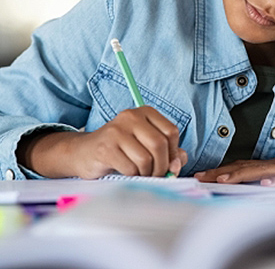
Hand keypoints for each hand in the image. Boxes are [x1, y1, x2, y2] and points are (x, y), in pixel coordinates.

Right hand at [17, 106, 187, 178]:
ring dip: (147, 173)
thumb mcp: (146, 146)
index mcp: (145, 112)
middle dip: (162, 166)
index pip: (171, 131)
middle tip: (157, 175)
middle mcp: (132, 117)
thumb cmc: (121, 150)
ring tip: (141, 174)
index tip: (169, 163)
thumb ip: (168, 152)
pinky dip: (133, 176)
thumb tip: (177, 164)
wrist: (83, 153)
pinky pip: (130, 168)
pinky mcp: (106, 147)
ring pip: (146, 159)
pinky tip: (127, 173)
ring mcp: (117, 131)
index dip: (174, 152)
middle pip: (160, 144)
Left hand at [194, 139, 274, 186]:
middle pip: (245, 168)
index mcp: (273, 167)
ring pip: (263, 170)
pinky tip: (266, 183)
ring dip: (241, 175)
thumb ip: (273, 182)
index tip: (202, 176)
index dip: (222, 172)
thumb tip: (254, 190)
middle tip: (200, 178)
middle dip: (221, 173)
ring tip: (222, 180)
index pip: (243, 168)